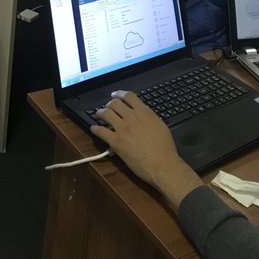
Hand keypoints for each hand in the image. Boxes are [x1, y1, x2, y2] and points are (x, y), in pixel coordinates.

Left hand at [91, 91, 201, 210]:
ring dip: (100, 113)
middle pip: (114, 103)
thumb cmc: (165, 148)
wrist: (162, 165)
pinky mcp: (115, 141)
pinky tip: (93, 129)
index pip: (128, 96)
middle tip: (107, 107)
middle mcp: (131, 117)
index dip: (119, 93)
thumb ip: (149, 117)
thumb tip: (142, 114)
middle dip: (109, 104)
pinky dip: (95, 129)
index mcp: (144, 112)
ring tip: (98, 115)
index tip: (115, 95)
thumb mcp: (160, 125)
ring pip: (106, 113)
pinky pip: (101, 131)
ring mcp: (122, 128)